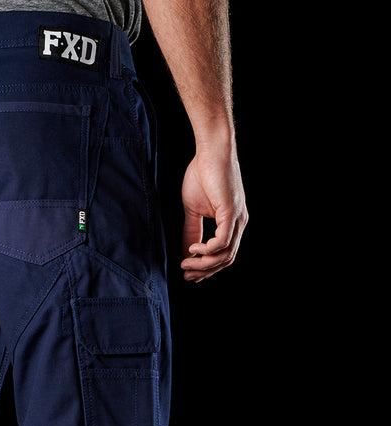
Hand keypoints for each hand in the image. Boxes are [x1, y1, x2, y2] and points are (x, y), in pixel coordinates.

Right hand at [180, 142, 247, 282]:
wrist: (211, 150)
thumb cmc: (202, 173)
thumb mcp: (193, 209)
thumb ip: (192, 231)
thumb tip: (187, 251)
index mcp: (232, 223)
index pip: (224, 255)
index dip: (207, 269)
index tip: (189, 274)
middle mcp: (239, 223)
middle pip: (226, 259)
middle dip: (205, 271)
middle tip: (186, 275)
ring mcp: (237, 218)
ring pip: (225, 254)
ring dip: (204, 264)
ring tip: (186, 264)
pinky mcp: (231, 212)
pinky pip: (222, 241)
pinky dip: (207, 250)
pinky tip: (194, 249)